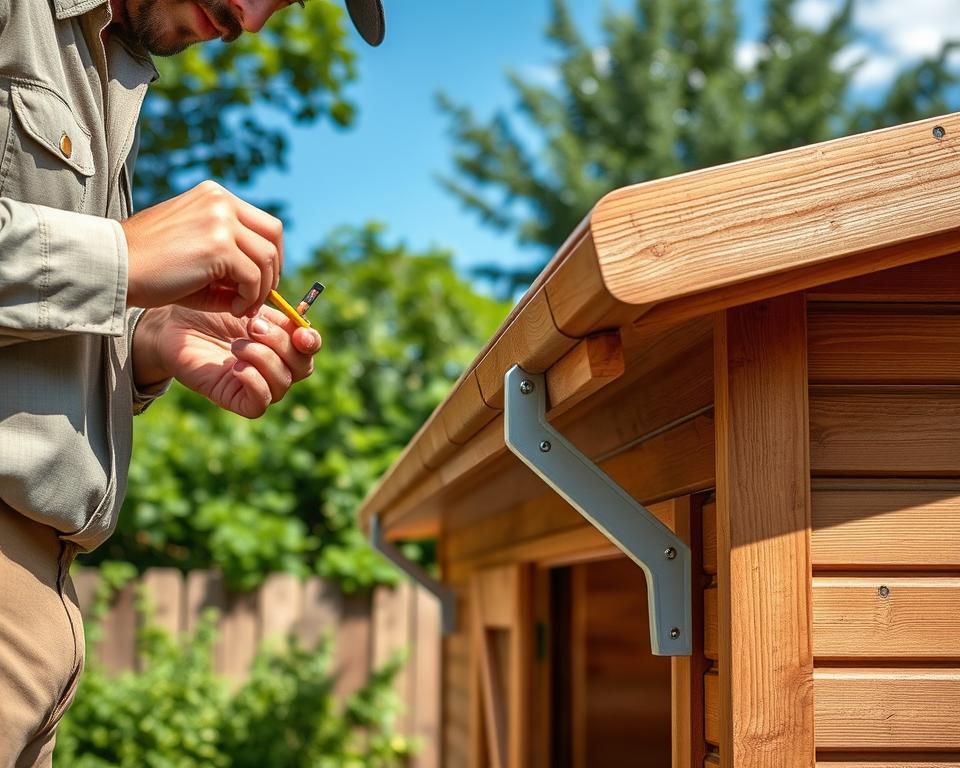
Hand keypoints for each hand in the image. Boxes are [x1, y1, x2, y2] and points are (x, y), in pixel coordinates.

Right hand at [122, 180, 282, 317]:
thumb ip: (232, 259)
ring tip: (241, 306)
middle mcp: (220, 201)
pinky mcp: (217, 245)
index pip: (264, 222)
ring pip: (266, 257)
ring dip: (261, 288)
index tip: (260, 280)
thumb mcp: (198, 253)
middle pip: (273, 235)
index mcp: (214, 196)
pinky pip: (252, 277)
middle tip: (258, 296)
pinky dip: (249, 297)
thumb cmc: (151, 267)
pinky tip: (232, 308)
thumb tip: (268, 285)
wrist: (112, 268)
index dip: (270, 255)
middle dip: (273, 270)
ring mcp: (220, 220)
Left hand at [134, 305, 320, 418]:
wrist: (173, 326)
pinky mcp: (235, 399)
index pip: (310, 348)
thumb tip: (300, 326)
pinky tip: (235, 366)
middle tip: (253, 326)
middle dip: (281, 345)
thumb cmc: (209, 313)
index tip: (300, 332)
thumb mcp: (249, 307)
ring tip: (236, 345)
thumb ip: (277, 317)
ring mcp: (255, 384)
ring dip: (263, 360)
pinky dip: (254, 383)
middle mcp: (273, 366)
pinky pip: (260, 403)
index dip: (311, 342)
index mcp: (281, 342)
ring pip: (282, 383)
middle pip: (302, 367)